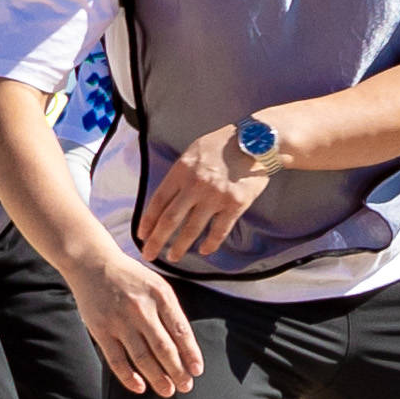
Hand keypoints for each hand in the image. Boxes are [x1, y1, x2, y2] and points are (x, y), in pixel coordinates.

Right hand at [68, 235, 204, 398]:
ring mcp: (119, 320)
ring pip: (142, 357)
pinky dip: (128, 377)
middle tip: (187, 386)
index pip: (181, 331)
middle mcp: (141, 308)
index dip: (191, 354)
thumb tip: (185, 346)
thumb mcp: (157, 286)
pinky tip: (140, 387)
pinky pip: (116, 359)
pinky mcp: (101, 330)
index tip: (197, 370)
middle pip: (164, 348)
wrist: (93, 264)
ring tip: (168, 391)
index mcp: (161, 296)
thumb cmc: (131, 278)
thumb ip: (170, 312)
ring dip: (157, 378)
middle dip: (178, 371)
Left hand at [137, 126, 274, 264]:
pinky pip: (219, 230)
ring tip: (173, 257)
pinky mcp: (236, 204)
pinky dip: (211, 243)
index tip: (142, 235)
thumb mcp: (194, 152)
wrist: (257, 141)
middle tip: (148, 255)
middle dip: (156, 240)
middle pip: (170, 219)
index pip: (158, 201)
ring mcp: (216, 196)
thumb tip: (167, 198)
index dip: (147, 221)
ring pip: (192, 228)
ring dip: (180, 246)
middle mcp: (195, 185)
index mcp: (182, 171)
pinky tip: (205, 250)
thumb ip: (180, 174)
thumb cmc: (223, 144)